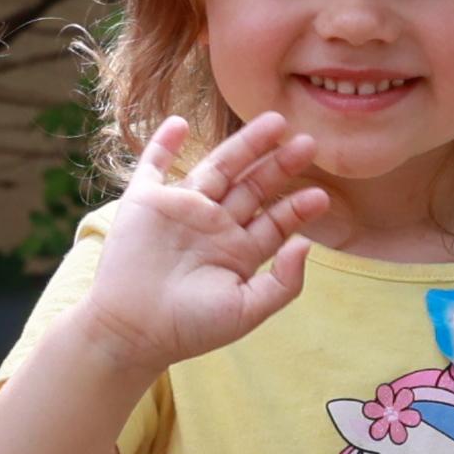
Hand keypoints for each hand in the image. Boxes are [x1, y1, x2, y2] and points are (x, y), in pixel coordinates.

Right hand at [72, 115, 326, 377]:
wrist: (131, 331)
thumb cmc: (189, 327)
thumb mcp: (247, 311)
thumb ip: (283, 283)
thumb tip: (307, 244)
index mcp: (237, 252)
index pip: (274, 222)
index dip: (297, 208)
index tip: (322, 195)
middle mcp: (212, 226)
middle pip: (252, 187)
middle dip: (279, 166)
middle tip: (308, 143)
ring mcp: (180, 210)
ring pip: (218, 167)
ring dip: (245, 145)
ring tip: (276, 122)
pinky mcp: (145, 202)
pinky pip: (153, 164)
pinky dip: (163, 143)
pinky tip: (179, 122)